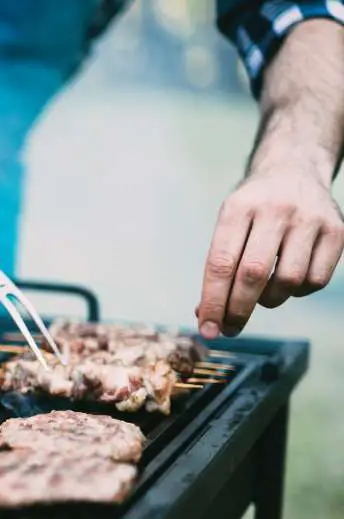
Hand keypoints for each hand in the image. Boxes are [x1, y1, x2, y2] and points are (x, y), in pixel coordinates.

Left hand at [196, 167, 343, 337]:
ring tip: (262, 293)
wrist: (295, 170)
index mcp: (238, 208)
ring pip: (288, 281)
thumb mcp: (228, 224)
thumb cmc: (253, 209)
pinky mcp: (336, 230)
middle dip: (237, 310)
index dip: (213, 302)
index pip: (220, 263)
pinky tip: (288, 281)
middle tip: (229, 329)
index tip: (208, 329)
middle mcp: (275, 210)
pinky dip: (298, 292)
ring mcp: (309, 219)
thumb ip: (218, 266)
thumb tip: (206, 315)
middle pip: (253, 275)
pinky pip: (316, 280)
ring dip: (270, 300)